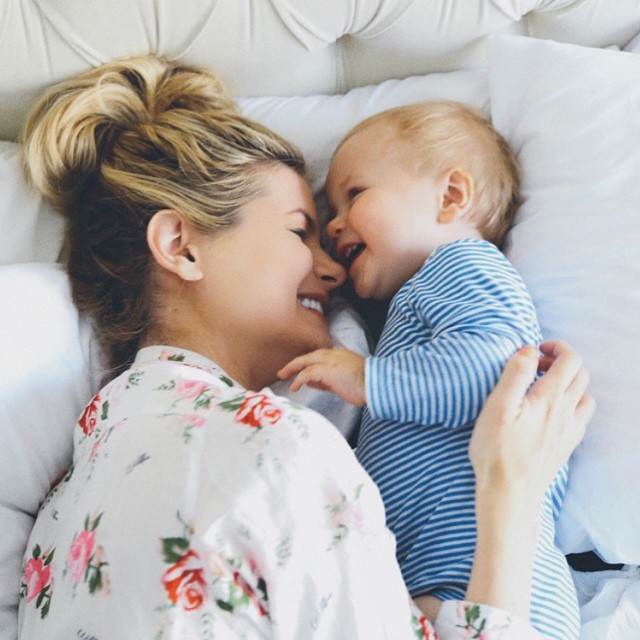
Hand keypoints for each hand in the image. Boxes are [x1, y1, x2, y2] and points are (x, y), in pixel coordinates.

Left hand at [277, 348, 365, 405]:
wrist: (376, 386)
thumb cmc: (366, 386)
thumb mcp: (344, 381)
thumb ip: (327, 380)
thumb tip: (311, 383)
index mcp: (340, 355)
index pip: (319, 358)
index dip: (308, 365)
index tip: (299, 374)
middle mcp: (334, 355)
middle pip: (309, 356)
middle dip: (294, 363)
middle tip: (283, 371)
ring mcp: (330, 361)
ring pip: (305, 361)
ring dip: (292, 369)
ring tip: (283, 376)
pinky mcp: (327, 370)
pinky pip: (307, 373)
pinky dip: (298, 379)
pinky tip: (294, 387)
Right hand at [465, 340, 594, 619]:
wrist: (509, 493)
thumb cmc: (497, 450)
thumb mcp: (497, 406)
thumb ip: (514, 374)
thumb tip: (527, 350)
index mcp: (549, 398)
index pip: (570, 360)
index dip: (557, 347)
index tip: (535, 350)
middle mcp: (566, 412)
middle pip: (581, 374)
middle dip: (562, 361)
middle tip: (536, 365)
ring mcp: (569, 430)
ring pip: (585, 395)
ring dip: (569, 383)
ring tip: (544, 386)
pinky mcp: (566, 445)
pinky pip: (581, 417)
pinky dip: (572, 404)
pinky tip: (551, 411)